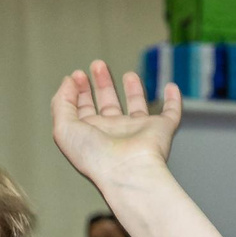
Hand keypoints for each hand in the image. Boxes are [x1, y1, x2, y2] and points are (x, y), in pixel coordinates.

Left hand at [52, 61, 179, 193]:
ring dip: (133, 90)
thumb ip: (61, 102)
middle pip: (108, 105)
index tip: (77, 75)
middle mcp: (114, 133)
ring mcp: (138, 132)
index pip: (84, 110)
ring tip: (129, 74)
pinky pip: (171, 113)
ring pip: (137, 107)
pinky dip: (174, 101)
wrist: (127, 172)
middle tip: (98, 65)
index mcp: (92, 134)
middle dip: (102, 84)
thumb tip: (69, 81)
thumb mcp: (63, 128)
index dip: (78, 91)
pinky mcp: (161, 130)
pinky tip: (171, 87)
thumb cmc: (95, 157)